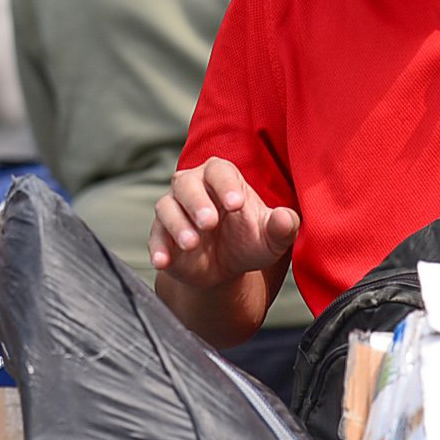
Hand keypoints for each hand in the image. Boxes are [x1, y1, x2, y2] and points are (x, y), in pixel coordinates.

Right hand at [151, 158, 299, 289]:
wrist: (225, 268)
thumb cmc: (249, 241)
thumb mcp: (271, 238)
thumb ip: (282, 227)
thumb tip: (285, 218)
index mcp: (222, 177)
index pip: (220, 171)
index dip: (226, 185)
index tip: (236, 205)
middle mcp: (193, 187)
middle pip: (186, 183)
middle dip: (197, 202)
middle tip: (210, 223)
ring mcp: (173, 210)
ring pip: (166, 207)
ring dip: (177, 224)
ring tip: (192, 244)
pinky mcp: (160, 234)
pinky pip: (155, 237)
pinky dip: (158, 248)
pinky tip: (163, 262)